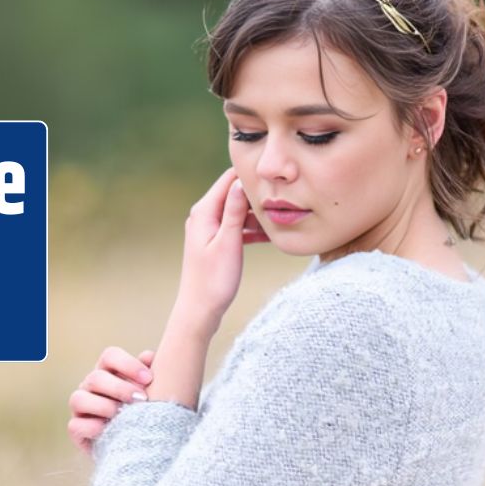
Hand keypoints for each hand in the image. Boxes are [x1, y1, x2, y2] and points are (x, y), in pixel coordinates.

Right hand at [67, 346, 155, 455]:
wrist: (134, 443)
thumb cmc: (142, 410)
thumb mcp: (149, 390)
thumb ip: (150, 373)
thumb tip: (148, 356)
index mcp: (107, 371)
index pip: (110, 356)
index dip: (128, 364)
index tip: (149, 379)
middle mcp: (90, 386)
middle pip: (96, 377)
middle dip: (120, 388)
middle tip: (141, 399)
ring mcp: (80, 408)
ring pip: (79, 399)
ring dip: (103, 406)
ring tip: (123, 415)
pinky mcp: (76, 429)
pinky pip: (76, 425)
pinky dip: (92, 427)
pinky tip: (109, 429)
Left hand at [175, 167, 268, 335]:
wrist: (200, 310)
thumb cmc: (213, 280)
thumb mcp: (228, 242)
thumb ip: (234, 211)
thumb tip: (240, 181)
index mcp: (203, 212)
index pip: (228, 179)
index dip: (250, 175)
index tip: (275, 176)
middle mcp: (203, 216)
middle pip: (234, 194)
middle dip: (256, 195)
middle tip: (284, 196)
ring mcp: (208, 229)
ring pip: (237, 212)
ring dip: (257, 214)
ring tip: (280, 217)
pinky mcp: (215, 242)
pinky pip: (236, 227)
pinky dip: (251, 229)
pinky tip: (270, 236)